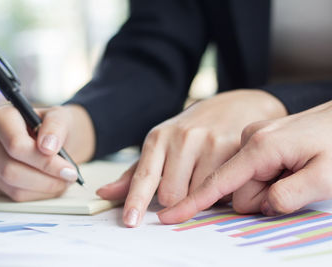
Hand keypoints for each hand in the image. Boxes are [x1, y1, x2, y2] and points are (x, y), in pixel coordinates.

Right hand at [0, 104, 94, 200]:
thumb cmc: (52, 126)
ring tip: (65, 180)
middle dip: (46, 177)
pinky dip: (39, 193)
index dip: (42, 160)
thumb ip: (55, 127)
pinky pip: (15, 195)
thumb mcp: (60, 117)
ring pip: (13, 186)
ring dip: (45, 187)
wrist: (51, 139)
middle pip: (10, 169)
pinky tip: (53, 184)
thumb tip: (48, 146)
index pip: (15, 145)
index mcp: (0, 117)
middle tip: (70, 176)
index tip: (68, 166)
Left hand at [97, 89, 286, 226]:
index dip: (136, 201)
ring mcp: (209, 141)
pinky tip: (222, 172)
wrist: (236, 105)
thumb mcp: (162, 144)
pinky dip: (220, 191)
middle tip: (186, 181)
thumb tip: (104, 194)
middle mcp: (182, 137)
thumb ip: (136, 173)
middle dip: (175, 199)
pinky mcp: (233, 147)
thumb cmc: (193, 130)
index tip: (130, 222)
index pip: (144, 176)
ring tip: (206, 173)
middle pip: (170, 196)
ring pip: (196, 196)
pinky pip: (222, 190)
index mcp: (159, 138)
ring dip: (199, 195)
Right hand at [158, 101, 331, 223]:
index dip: (193, 203)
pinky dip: (263, 178)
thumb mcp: (327, 175)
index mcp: (259, 144)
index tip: (169, 216)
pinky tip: (286, 167)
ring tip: (295, 172)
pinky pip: (245, 171)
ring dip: (264, 188)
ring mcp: (247, 138)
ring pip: (240, 181)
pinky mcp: (251, 141)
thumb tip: (261, 206)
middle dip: (260, 197)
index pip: (218, 182)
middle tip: (296, 183)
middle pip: (234, 188)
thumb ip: (290, 195)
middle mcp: (247, 138)